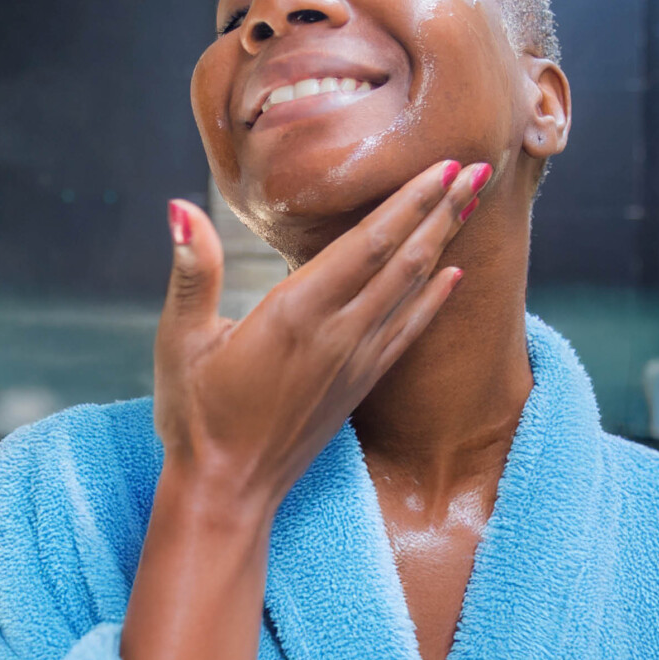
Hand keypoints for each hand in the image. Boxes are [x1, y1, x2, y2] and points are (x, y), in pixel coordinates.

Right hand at [153, 158, 491, 518]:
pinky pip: (408, 332)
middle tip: (478, 169)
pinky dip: (433, 301)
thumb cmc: (196, 415)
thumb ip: (192, 271)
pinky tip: (452, 277)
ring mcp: (356, 360)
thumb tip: (181, 207)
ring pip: (411, 290)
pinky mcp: (361, 383)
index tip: (443, 167)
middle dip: (442, 211)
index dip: (409, 202)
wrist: (229, 492)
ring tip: (472, 205)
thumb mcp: (181, 339)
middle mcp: (338, 332)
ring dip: (444, 244)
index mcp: (296, 313)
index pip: (368, 243)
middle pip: (403, 259)